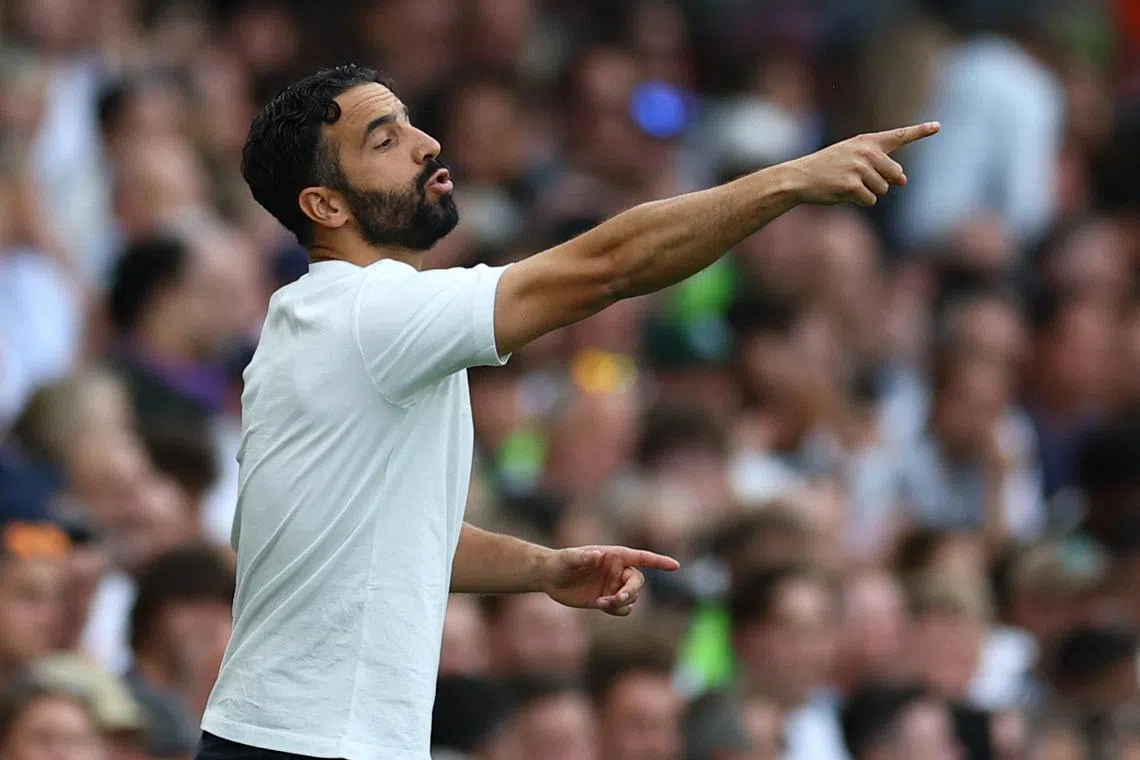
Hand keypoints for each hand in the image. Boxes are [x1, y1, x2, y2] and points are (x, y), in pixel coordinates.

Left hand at [540, 545, 679, 616]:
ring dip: (621, 602)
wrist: (550, 577)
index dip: (659, 561)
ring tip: (600, 602)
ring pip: (632, 598)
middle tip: (615, 599)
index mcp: (615, 555)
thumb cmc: (560, 562)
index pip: (642, 558)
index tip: (675, 566)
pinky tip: (600, 605)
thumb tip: (598, 555)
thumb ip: (582, 556)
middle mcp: (618, 571)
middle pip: (638, 583)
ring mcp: (614, 586)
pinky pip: (623, 609)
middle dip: (630, 592)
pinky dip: (616, 610)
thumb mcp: (567, 558)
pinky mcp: (608, 600)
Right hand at [789, 122, 940, 206]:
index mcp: (866, 141)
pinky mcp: (851, 184)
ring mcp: (859, 168)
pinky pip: (870, 200)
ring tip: (846, 185)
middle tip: (859, 180)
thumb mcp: (852, 158)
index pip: (898, 136)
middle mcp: (865, 151)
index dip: (919, 132)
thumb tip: (903, 181)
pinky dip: (860, 201)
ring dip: (868, 193)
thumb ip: (880, 165)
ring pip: (883, 190)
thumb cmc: (827, 168)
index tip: (937, 126)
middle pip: (895, 174)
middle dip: (883, 182)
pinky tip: (843, 194)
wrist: (799, 177)